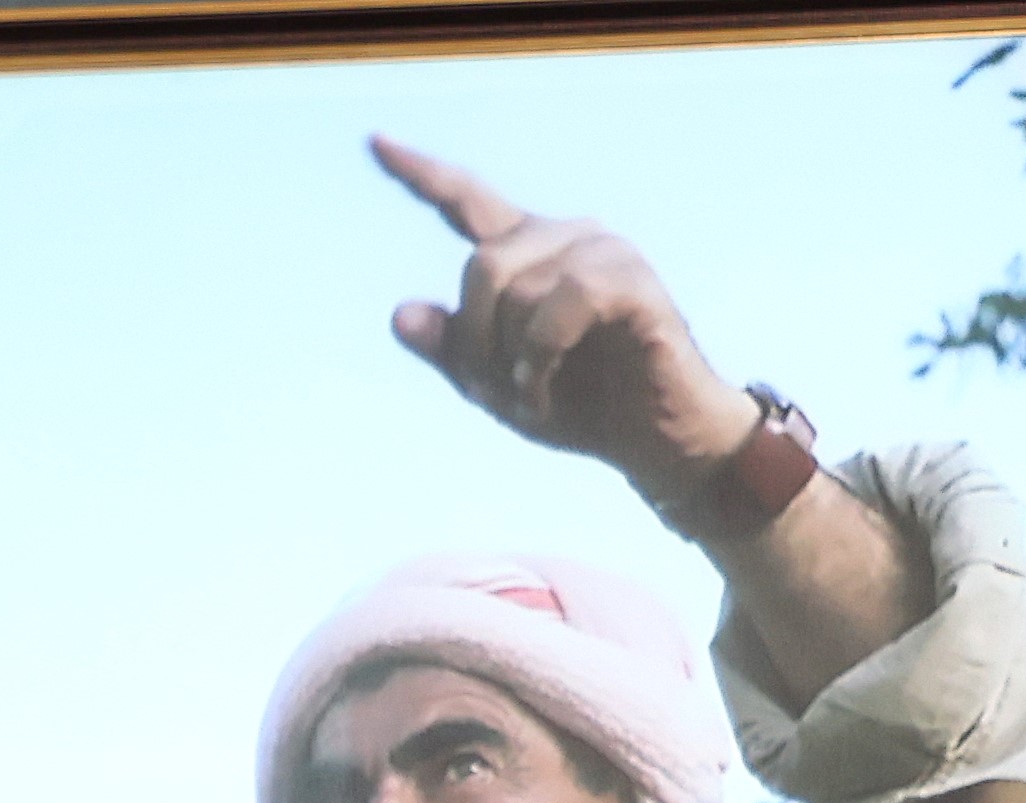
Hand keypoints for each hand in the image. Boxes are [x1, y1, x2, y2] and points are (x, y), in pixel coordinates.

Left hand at [373, 137, 755, 502]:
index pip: (464, 202)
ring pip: (518, 289)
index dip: (419, 174)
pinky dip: (539, 355)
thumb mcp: (492, 383)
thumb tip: (401, 314)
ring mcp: (603, 251)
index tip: (374, 143)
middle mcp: (564, 237)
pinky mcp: (632, 279)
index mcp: (525, 253)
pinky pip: (561, 303)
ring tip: (530, 394)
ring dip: (510, 358)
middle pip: (481, 267)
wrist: (650, 437)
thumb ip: (448, 348)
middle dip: (475, 341)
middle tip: (491, 392)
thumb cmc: (577, 402)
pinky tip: (543, 384)